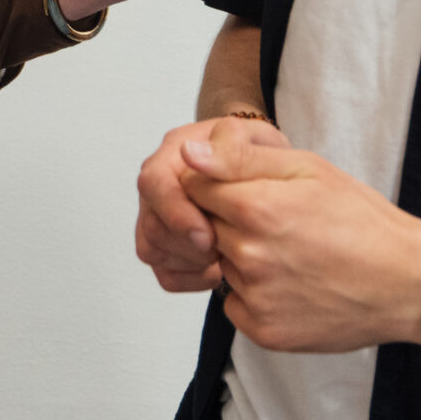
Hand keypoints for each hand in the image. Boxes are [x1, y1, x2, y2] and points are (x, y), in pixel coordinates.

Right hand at [137, 114, 289, 292]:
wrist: (270, 174)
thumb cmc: (261, 155)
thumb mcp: (257, 141)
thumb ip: (229, 147)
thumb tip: (192, 154)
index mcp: (175, 153)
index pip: (154, 183)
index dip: (176, 214)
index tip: (208, 235)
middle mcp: (160, 185)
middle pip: (151, 224)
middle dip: (188, 245)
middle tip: (223, 249)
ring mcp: (159, 216)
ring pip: (153, 250)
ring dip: (191, 261)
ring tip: (224, 255)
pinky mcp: (167, 245)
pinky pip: (165, 274)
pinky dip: (192, 278)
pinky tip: (218, 268)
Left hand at [181, 131, 420, 353]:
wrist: (406, 282)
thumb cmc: (362, 220)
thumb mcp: (308, 169)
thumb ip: (241, 158)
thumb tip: (190, 153)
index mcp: (256, 208)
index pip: (194, 188)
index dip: (216, 184)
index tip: (247, 189)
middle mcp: (248, 256)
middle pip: (203, 228)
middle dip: (229, 220)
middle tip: (278, 223)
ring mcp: (255, 297)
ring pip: (221, 265)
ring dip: (242, 257)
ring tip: (290, 253)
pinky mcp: (263, 331)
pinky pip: (235, 303)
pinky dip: (254, 293)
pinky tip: (291, 283)